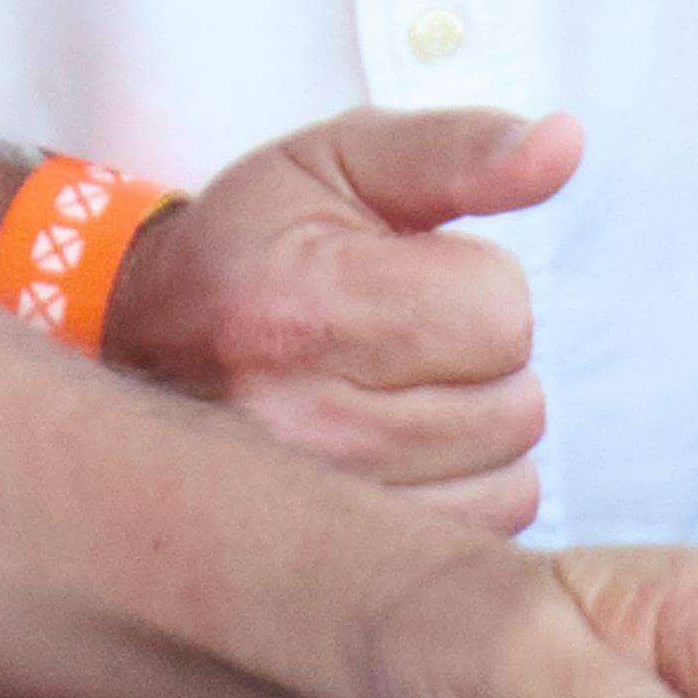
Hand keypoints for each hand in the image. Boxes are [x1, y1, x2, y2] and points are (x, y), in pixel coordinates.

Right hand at [100, 104, 573, 531]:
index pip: (499, 314)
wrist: (134, 339)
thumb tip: (564, 143)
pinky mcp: (333, 553)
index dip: (474, 282)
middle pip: (515, 403)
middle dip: (480, 361)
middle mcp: (296, 418)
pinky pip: (487, 525)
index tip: (403, 276)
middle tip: (397, 339)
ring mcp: (313, 501)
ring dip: (478, 428)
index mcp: (296, 306)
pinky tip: (402, 449)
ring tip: (396, 393)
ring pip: (511, 472)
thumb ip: (457, 150)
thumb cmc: (254, 241)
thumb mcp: (339, 162)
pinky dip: (468, 486)